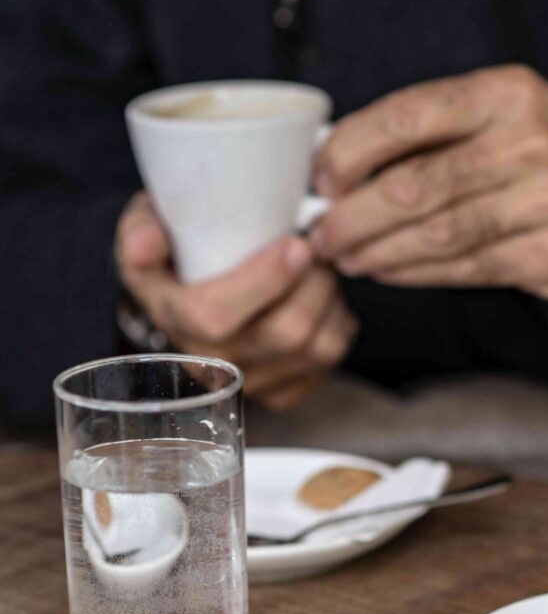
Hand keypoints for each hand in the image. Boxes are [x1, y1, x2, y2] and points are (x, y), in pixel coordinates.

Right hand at [115, 193, 357, 408]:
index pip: (214, 316)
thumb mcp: (148, 224)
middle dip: (315, 283)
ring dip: (331, 300)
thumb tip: (143, 247)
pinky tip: (321, 299)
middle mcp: (209, 359)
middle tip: (316, 247)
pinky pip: (329, 359)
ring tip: (319, 270)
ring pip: (317, 346)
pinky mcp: (282, 389)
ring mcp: (248, 379)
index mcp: (173, 316)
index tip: (296, 246)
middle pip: (284, 333)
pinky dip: (338, 323)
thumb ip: (143, 228)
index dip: (263, 282)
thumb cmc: (178, 248)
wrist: (190, 286)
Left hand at [310, 65, 547, 300]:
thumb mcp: (500, 110)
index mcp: (509, 94)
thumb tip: (334, 160)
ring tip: (346, 255)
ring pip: (436, 235)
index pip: (408, 117)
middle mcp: (533, 144)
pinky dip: (415, 274)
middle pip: (415, 187)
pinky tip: (388, 269)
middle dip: (353, 215)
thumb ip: (429, 126)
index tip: (320, 177)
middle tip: (321, 231)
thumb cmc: (543, 147)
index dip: (351, 151)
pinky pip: (465, 269)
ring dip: (378, 251)